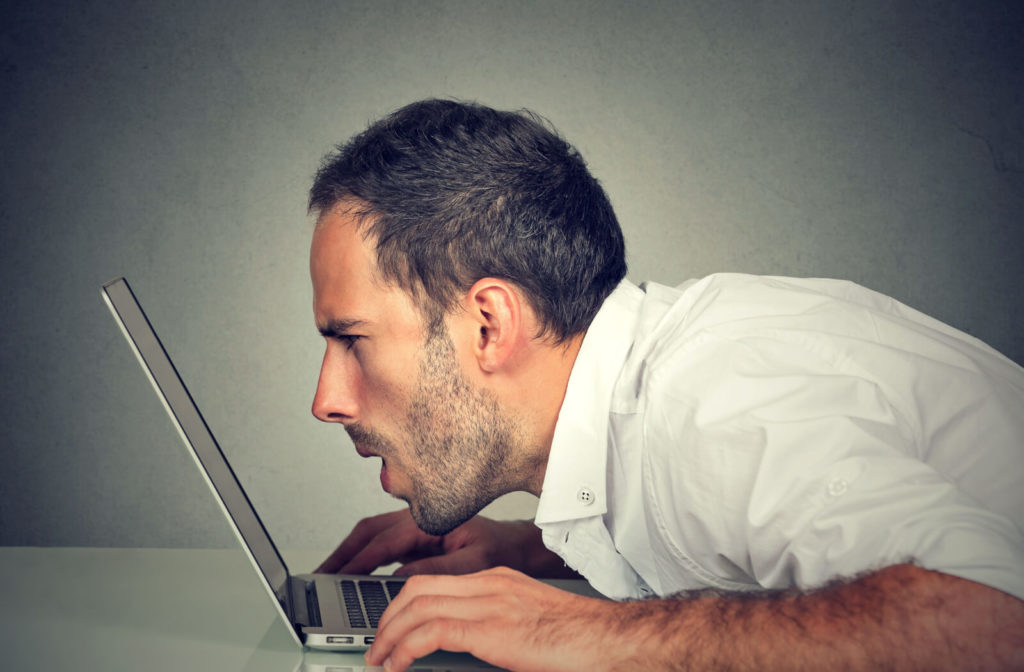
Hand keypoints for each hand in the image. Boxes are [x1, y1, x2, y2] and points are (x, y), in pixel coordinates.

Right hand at [316, 508, 574, 576]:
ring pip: (371, 536)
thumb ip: (437, 569)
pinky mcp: (417, 539)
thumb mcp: (473, 564)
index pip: (382, 542)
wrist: (518, 547)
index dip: (356, 562)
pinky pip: (381, 544)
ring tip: (328, 574)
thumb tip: (400, 576)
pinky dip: (362, 557)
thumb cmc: (501, 551)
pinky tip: (353, 573)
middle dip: (340, 553)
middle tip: (318, 575)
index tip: (336, 578)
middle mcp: (419, 520)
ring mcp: (416, 528)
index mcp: (429, 522)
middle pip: (367, 533)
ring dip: (348, 553)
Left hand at [365, 567, 625, 671]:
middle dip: (388, 616)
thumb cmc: (581, 641)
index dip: (404, 605)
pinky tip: (397, 664)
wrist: (614, 641)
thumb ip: (498, 632)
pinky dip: (405, 647)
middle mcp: (492, 584)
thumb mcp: (530, 628)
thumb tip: (467, 652)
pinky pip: (432, 631)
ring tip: (379, 658)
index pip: (436, 581)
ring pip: (418, 605)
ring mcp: (492, 602)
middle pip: (418, 587)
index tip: (392, 629)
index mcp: (500, 582)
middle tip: (377, 645)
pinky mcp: (492, 628)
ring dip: (389, 634)